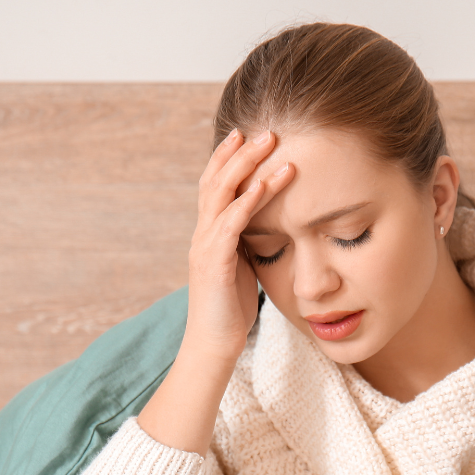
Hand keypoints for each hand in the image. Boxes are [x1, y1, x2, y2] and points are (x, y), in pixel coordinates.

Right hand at [186, 129, 295, 362]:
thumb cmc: (232, 309)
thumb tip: (265, 224)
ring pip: (222, 194)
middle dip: (240, 152)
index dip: (228, 158)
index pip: (215, 186)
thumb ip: (246, 242)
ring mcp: (205, 246)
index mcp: (209, 234)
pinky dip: (249, 201)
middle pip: (216, 180)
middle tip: (265, 130)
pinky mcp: (214, 262)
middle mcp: (202, 234)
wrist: (214, 344)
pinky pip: (231, 223)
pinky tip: (266, 184)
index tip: (247, 135)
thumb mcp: (242, 267)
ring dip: (247, 166)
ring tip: (271, 144)